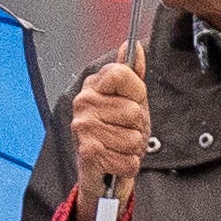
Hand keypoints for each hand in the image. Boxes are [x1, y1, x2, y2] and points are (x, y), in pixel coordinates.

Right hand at [69, 52, 150, 220]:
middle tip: (124, 132)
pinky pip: (127, 159)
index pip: (123, 74)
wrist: (102, 174)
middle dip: (137, 127)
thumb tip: (133, 46)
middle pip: (133, 110)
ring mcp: (83, 127)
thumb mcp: (130, 101)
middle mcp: (83, 103)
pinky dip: (128, 165)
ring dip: (133, 149)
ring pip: (133, 137)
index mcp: (94, 86)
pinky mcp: (88, 153)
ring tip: (120, 148)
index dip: (136, 92)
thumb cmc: (116, 135)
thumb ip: (132, 73)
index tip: (131, 103)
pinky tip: (115, 162)